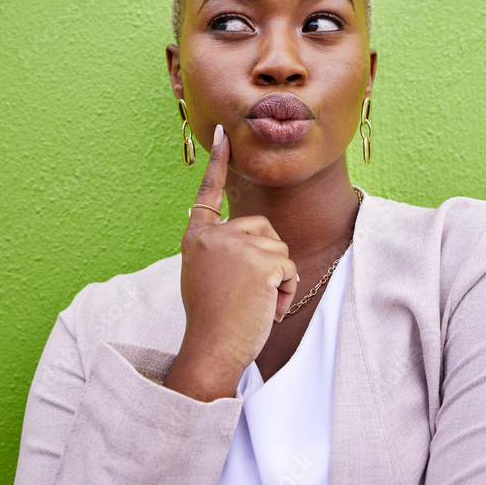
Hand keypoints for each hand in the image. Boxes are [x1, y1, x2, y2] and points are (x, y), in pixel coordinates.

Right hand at [163, 124, 297, 400]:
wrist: (211, 352)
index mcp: (196, 238)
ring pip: (279, 249)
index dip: (217, 163)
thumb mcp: (206, 275)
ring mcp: (236, 245)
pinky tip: (265, 309)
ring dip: (277, 280)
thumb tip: (254, 238)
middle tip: (247, 296)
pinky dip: (285, 292)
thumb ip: (222, 249)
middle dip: (268, 261)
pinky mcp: (260, 261)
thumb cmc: (212, 322)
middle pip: (262, 228)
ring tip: (254, 304)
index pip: (208, 194)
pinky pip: (289, 267)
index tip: (224, 132)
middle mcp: (213, 235)